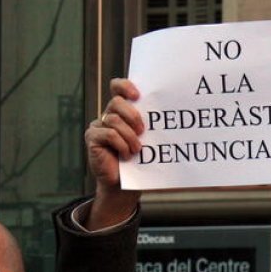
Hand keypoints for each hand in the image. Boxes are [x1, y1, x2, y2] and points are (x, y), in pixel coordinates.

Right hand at [85, 77, 143, 228]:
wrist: (125, 185)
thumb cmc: (140, 161)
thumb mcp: (150, 140)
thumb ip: (153, 125)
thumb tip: (177, 114)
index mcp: (122, 111)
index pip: (117, 87)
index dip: (125, 86)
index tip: (138, 95)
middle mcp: (108, 115)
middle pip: (116, 102)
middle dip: (132, 115)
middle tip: (143, 131)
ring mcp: (98, 126)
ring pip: (114, 120)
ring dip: (129, 136)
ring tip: (137, 150)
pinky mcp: (92, 138)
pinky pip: (108, 134)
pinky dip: (121, 144)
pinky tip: (126, 155)